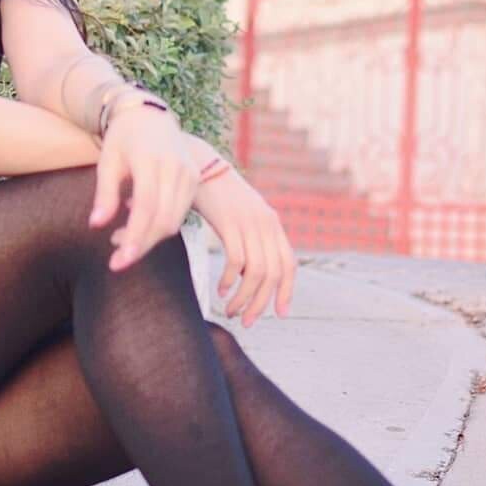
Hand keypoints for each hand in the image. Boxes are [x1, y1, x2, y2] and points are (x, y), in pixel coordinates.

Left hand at [88, 106, 198, 271]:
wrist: (150, 115)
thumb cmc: (122, 139)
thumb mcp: (107, 162)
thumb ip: (104, 194)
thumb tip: (96, 225)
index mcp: (150, 160)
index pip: (146, 207)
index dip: (135, 236)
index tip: (120, 261)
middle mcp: (175, 168)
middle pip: (163, 220)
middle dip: (141, 246)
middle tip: (118, 262)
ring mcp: (189, 174)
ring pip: (173, 221)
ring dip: (149, 240)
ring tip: (122, 243)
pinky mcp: (195, 180)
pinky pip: (179, 213)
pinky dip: (160, 226)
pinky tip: (139, 224)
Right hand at [191, 168, 295, 326]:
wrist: (197, 163)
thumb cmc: (215, 195)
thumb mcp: (240, 216)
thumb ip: (249, 240)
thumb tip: (245, 275)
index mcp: (272, 224)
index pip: (288, 264)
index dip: (287, 291)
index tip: (279, 314)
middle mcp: (266, 224)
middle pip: (273, 274)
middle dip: (261, 303)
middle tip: (247, 321)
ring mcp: (249, 223)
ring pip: (257, 272)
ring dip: (244, 298)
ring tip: (231, 311)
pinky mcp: (229, 222)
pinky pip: (236, 261)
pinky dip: (229, 281)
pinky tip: (220, 290)